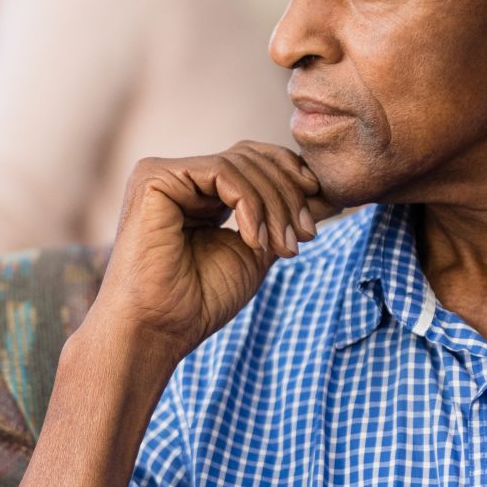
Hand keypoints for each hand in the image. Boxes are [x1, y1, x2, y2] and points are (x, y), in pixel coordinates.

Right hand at [93, 143, 337, 360]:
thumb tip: (331, 193)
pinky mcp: (155, 178)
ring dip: (275, 205)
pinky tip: (254, 241)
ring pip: (241, 163)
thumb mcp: (256, 251)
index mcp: (200, 192)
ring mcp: (165, 174)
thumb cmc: (200, 301)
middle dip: (289, 194)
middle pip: (252, 157)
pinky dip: (249, 204)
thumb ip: (282, 218)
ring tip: (284, 247)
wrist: (158, 329)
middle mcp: (181, 178)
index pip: (255, 162)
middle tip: (306, 236)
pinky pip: (222, 171)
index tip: (317, 221)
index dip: (291, 181)